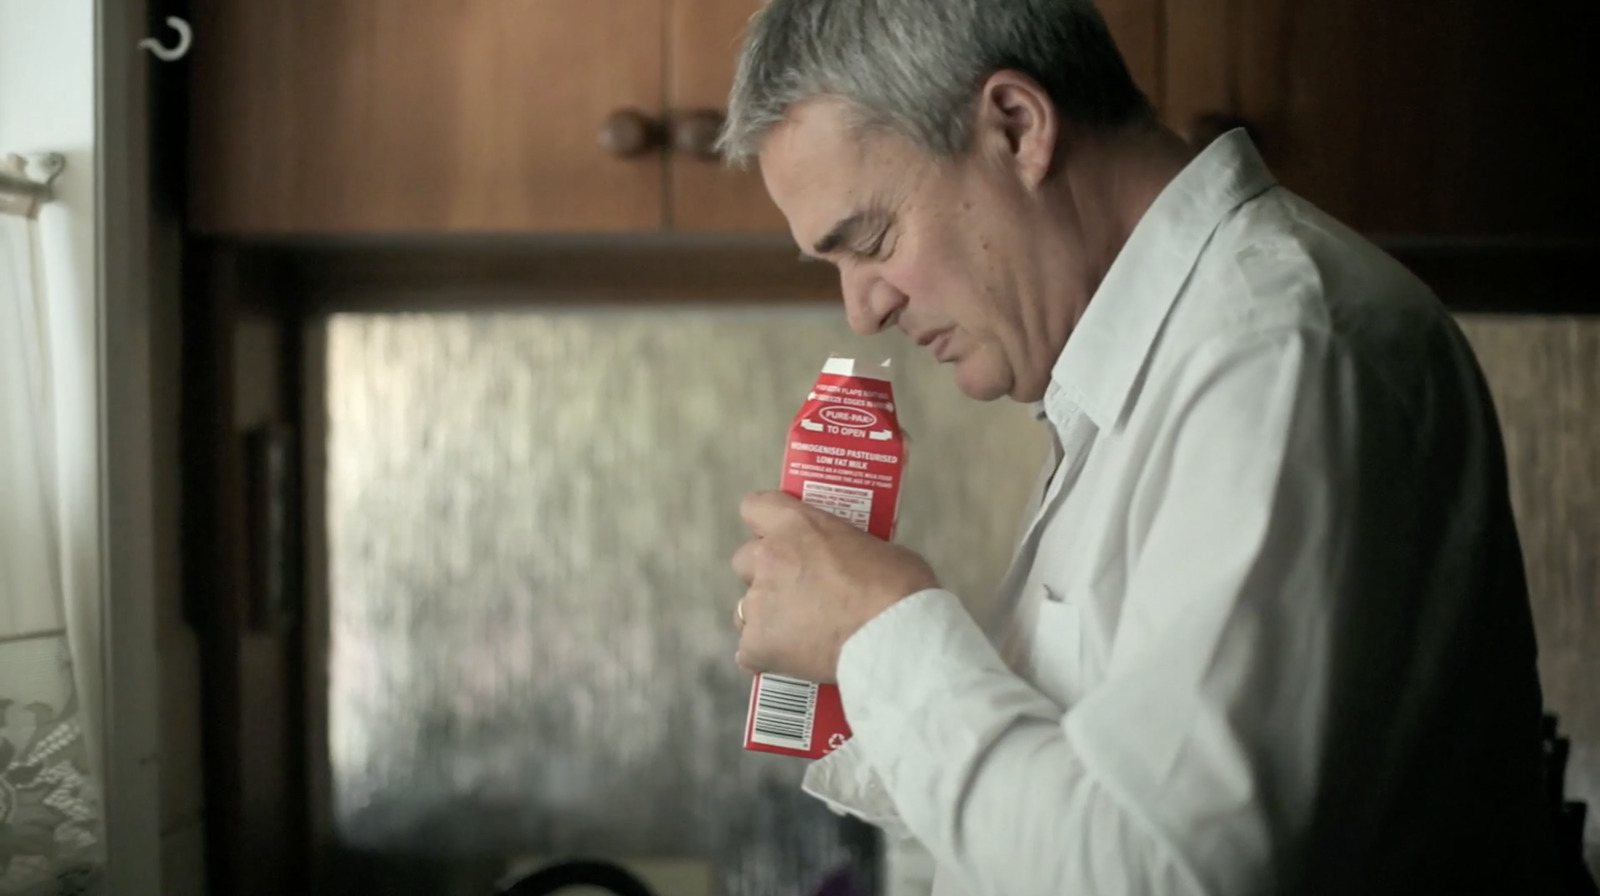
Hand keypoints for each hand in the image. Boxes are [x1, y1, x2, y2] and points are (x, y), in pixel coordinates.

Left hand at [731, 490, 937, 681]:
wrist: (894, 637)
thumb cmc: (897, 588)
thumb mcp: (876, 546)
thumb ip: (846, 548)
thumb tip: (851, 563)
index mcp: (796, 525)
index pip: (754, 507)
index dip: (765, 524)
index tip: (781, 537)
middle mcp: (768, 558)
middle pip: (744, 560)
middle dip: (764, 574)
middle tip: (797, 590)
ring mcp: (758, 603)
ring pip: (744, 608)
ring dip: (766, 616)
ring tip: (798, 633)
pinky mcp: (757, 644)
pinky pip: (750, 651)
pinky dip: (768, 656)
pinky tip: (794, 661)